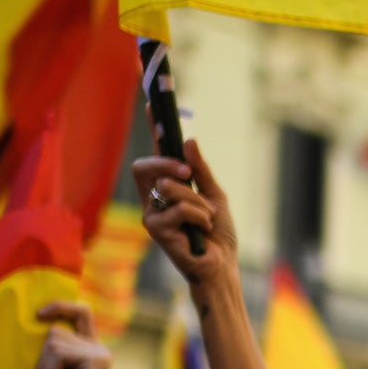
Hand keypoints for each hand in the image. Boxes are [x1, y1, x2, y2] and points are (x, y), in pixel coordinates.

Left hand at [30, 301, 109, 368]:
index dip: (61, 306)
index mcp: (87, 347)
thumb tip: (38, 325)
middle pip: (56, 331)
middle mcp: (97, 348)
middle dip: (42, 357)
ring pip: (54, 342)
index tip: (39, 314)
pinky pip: (59, 354)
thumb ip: (50, 349)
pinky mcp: (97, 360)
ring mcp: (100, 353)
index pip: (81, 313)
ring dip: (46, 368)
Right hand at [133, 140, 238, 287]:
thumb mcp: (215, 196)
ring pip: (168, 188)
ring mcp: (152, 213)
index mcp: (167, 187)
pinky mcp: (155, 229)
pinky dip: (199, 217)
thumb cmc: (217, 234)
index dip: (153, 129)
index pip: (155, 154)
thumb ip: (201, 171)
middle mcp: (153, 199)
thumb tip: (189, 141)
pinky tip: (202, 231)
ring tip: (206, 219)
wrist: (221, 265)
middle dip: (167, 165)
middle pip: (146, 166)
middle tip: (187, 172)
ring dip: (196, 201)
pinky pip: (178, 208)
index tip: (153, 104)